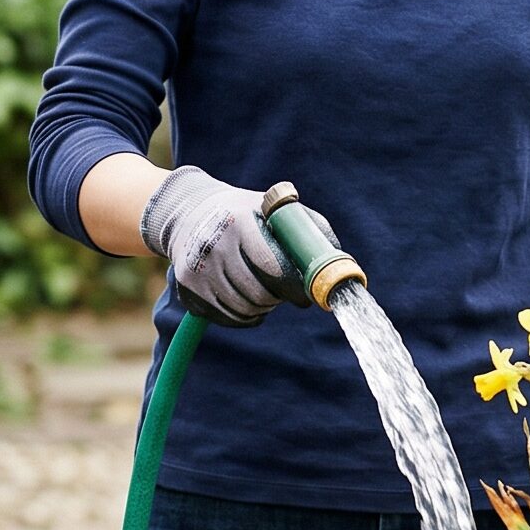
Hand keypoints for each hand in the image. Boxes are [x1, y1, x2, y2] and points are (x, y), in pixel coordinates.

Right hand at [138, 166, 328, 325]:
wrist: (190, 212)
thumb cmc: (248, 214)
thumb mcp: (276, 210)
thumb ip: (311, 230)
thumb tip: (342, 268)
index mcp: (240, 222)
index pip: (273, 267)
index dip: (295, 288)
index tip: (308, 296)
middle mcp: (213, 244)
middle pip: (260, 294)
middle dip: (279, 298)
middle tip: (283, 291)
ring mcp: (196, 269)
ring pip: (245, 310)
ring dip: (263, 307)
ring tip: (263, 289)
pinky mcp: (187, 288)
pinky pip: (228, 319)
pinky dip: (245, 316)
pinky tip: (246, 298)